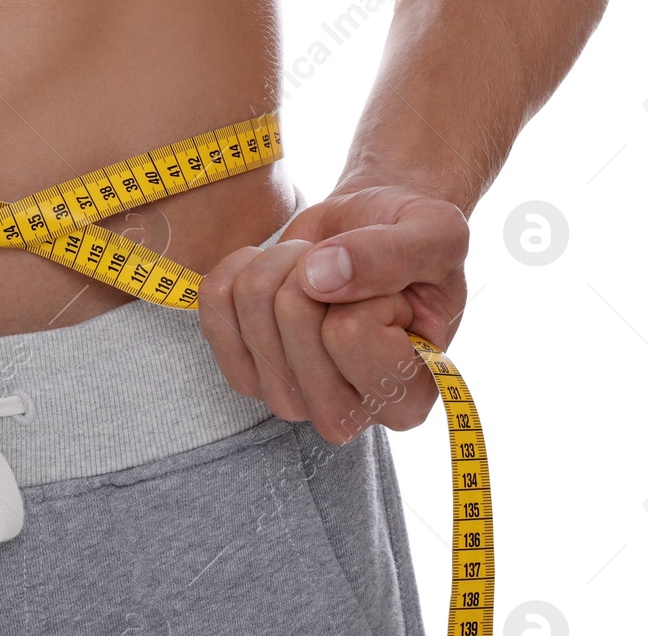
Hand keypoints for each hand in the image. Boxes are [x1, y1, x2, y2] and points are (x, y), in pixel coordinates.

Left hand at [196, 185, 468, 444]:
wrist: (373, 236)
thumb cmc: (414, 241)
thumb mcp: (434, 233)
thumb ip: (392, 255)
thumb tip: (318, 276)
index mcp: (408, 399)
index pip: (350, 332)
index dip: (366, 286)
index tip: (392, 291)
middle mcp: (345, 415)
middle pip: (291, 315)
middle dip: (313, 264)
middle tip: (347, 269)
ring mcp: (288, 399)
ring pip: (250, 302)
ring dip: (281, 261)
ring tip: (318, 269)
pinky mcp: (244, 373)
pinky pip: (213, 300)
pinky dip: (242, 263)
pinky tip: (278, 270)